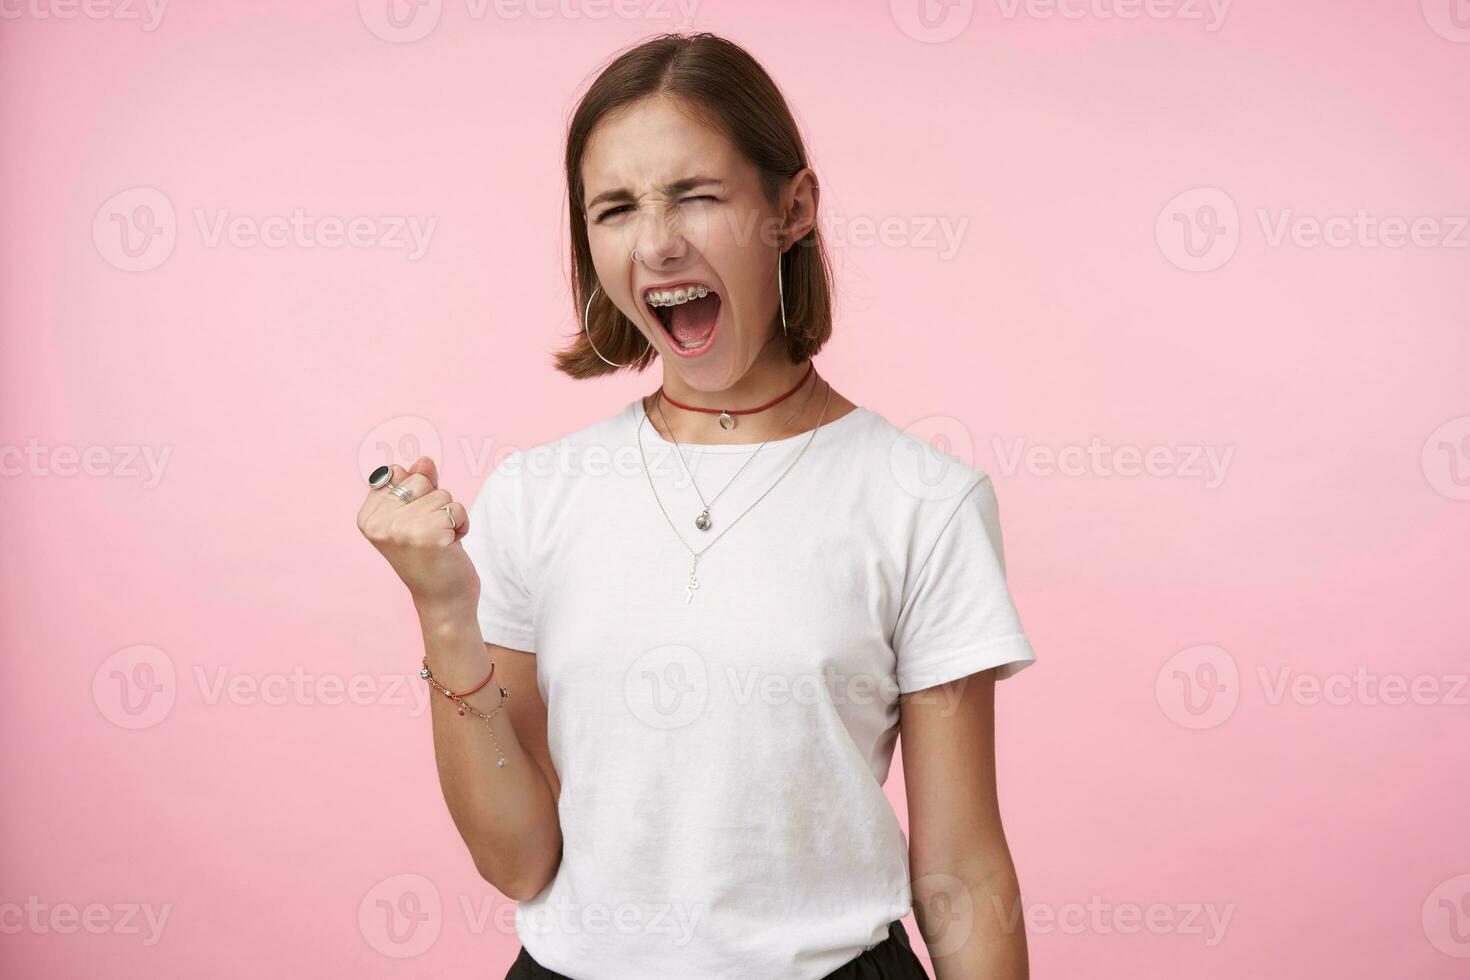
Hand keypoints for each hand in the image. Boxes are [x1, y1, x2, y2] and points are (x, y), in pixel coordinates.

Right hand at [357, 456, 479, 613]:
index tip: (413, 523)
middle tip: (430, 533)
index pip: (397, 473)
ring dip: (449, 516)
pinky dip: (462, 524)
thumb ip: (418, 485)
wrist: (442, 599)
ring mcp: (401, 530)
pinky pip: (456, 508)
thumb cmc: (431, 555)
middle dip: (434, 503)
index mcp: (368, 516)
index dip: (416, 494)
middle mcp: (379, 523)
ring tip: (441, 541)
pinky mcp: (427, 536)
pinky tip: (451, 545)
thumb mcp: (418, 515)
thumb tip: (424, 460)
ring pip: (442, 494)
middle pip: (420, 481)